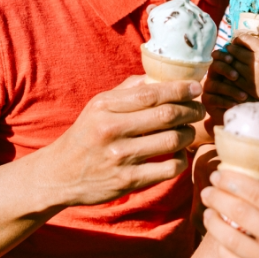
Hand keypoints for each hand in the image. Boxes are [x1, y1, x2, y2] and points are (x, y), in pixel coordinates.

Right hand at [36, 75, 203, 207]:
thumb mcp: (99, 106)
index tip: (196, 88)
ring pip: (172, 141)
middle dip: (191, 111)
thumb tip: (161, 76)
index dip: (180, 89)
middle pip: (167, 115)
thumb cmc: (85, 134)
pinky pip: (168, 169)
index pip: (152, 94)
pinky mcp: (127, 182)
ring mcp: (120, 157)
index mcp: (105, 106)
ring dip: (189, 134)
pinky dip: (180, 160)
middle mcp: (112, 130)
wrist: (58, 175)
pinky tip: (179, 155)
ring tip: (190, 131)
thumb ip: (128, 89)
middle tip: (199, 110)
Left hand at [201, 170, 258, 257]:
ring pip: (232, 239)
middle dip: (218, 198)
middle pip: (241, 213)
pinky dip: (222, 248)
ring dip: (213, 223)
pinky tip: (219, 240)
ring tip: (208, 213)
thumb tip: (243, 182)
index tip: (218, 175)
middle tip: (207, 190)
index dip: (233, 181)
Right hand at [202, 51, 253, 130]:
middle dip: (225, 70)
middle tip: (236, 76)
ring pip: (216, 85)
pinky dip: (225, 102)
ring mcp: (208, 87)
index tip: (231, 58)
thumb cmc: (244, 90)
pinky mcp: (206, 99)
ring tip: (244, 96)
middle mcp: (213, 75)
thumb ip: (244, 68)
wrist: (238, 109)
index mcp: (222, 65)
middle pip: (214, 67)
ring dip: (230, 90)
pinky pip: (214, 99)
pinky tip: (236, 104)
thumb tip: (249, 55)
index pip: (218, 56)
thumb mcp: (246, 79)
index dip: (222, 55)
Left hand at [224, 35, 258, 105]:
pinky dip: (229, 75)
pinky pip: (233, 79)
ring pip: (232, 65)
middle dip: (231, 49)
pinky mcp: (249, 88)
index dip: (239, 38)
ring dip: (228, 61)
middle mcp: (255, 63)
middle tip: (229, 48)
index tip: (237, 40)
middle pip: (235, 51)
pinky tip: (229, 73)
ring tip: (227, 60)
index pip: (245, 40)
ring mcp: (251, 76)